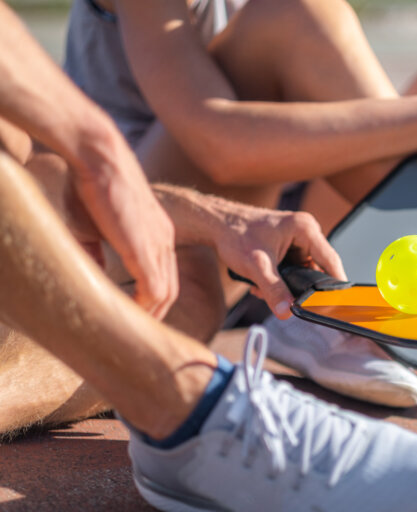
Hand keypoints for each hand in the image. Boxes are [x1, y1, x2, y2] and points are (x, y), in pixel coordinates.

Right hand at [72, 142, 177, 318]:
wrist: (98, 155)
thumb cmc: (90, 185)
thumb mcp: (93, 226)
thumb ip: (96, 252)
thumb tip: (92, 275)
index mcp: (158, 234)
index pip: (164, 275)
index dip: (151, 298)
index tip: (136, 313)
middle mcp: (165, 240)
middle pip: (169, 289)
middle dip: (154, 313)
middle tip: (137, 332)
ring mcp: (159, 244)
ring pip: (165, 293)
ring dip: (151, 315)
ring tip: (133, 331)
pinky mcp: (146, 247)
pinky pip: (154, 288)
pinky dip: (145, 307)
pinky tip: (130, 316)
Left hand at [211, 205, 345, 319]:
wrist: (216, 224)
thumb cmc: (235, 234)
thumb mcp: (256, 266)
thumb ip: (273, 289)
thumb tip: (287, 311)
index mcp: (305, 228)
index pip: (330, 260)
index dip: (336, 283)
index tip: (338, 303)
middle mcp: (305, 232)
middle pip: (317, 268)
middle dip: (300, 286)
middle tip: (284, 299)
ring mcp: (297, 239)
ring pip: (303, 271)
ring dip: (286, 284)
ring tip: (262, 288)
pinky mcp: (288, 246)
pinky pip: (293, 268)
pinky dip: (279, 279)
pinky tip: (261, 283)